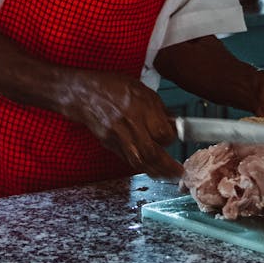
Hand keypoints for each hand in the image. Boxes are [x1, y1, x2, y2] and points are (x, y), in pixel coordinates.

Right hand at [66, 70, 183, 179]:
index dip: (171, 138)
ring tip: (167, 176)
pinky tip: (150, 169)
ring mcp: (118, 136)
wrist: (84, 93)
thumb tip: (173, 122)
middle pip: (152, 152)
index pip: (163, 133)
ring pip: (139, 161)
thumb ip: (158, 108)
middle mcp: (130, 124)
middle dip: (168, 166)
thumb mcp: (141, 89)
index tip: (174, 138)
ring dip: (156, 172)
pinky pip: (127, 160)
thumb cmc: (112, 86)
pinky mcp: (109, 144)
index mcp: (141, 107)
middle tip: (179, 172)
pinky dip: (141, 167)